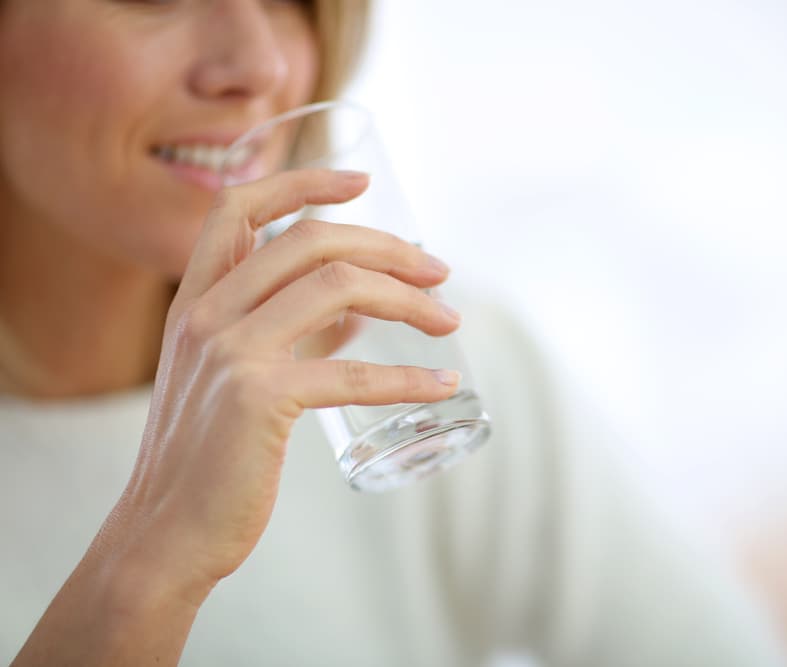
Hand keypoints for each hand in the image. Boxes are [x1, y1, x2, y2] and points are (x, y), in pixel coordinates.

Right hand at [100, 169, 459, 600]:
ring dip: (409, 300)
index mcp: (194, 301)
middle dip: (388, 247)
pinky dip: (408, 377)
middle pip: (312, 242)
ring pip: (339, 289)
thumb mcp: (232, 377)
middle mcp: (206, 314)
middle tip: (439, 270)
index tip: (362, 181)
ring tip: (448, 321)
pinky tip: (443, 385)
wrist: (165, 532)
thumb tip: (357, 313)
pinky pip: (352, 372)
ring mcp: (229, 352)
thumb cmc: (209, 457)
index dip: (303, 181)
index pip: (241, 208)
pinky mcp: (258, 399)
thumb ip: (286, 335)